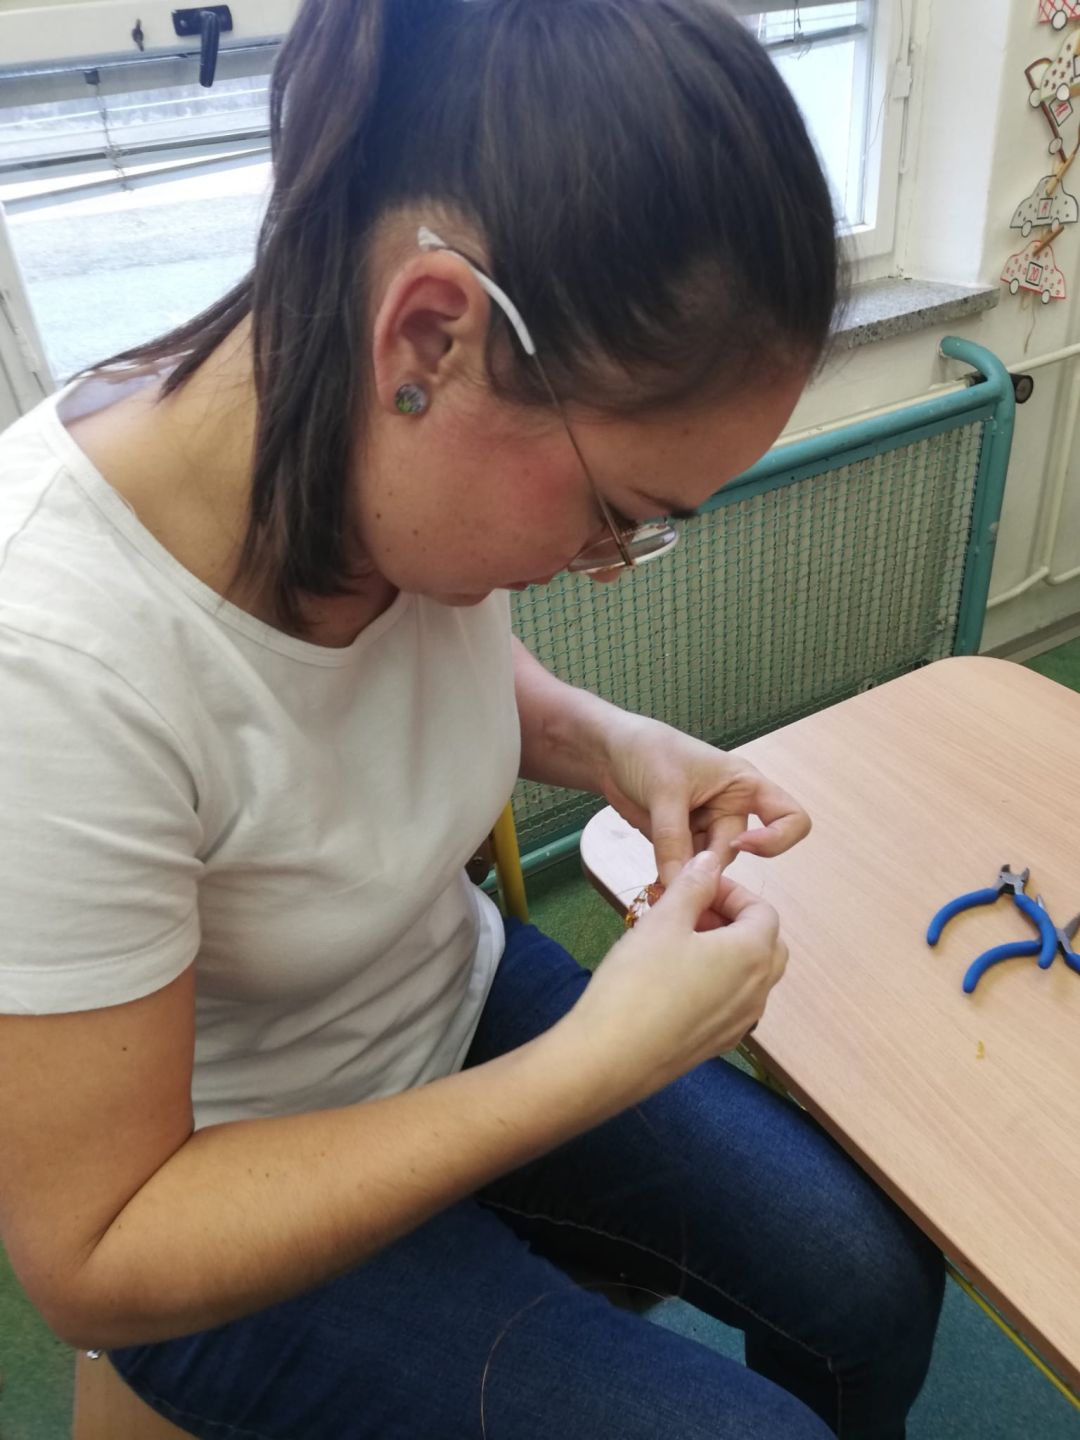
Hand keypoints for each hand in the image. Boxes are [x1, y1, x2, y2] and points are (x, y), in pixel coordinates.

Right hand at [569, 852, 786, 1102]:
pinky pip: (732, 1004)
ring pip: (750, 976)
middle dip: (733, 921)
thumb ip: (693, 886)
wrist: (611, 1058)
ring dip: (726, 952)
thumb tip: (711, 861)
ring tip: (677, 945)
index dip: (730, 892)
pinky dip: (716, 983)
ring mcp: (741, 1023)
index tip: (693, 888)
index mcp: (753, 955)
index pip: (762, 911)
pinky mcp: (718, 1046)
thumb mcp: (663, 921)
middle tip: (689, 914)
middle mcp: (759, 992)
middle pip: (765, 944)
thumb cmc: (638, 982)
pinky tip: (673, 983)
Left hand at [599, 714, 810, 890]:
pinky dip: (675, 874)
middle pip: (738, 850)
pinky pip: (688, 867)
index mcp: (744, 785)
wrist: (608, 752)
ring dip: (690, 872)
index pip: (791, 818)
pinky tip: (657, 872)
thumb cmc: (647, 751)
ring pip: (711, 865)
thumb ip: (673, 840)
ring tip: (662, 865)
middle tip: (678, 869)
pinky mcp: (683, 840)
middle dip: (710, 864)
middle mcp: (732, 808)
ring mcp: (707, 826)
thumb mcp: (664, 792)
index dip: (776, 839)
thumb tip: (679, 886)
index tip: (740, 844)